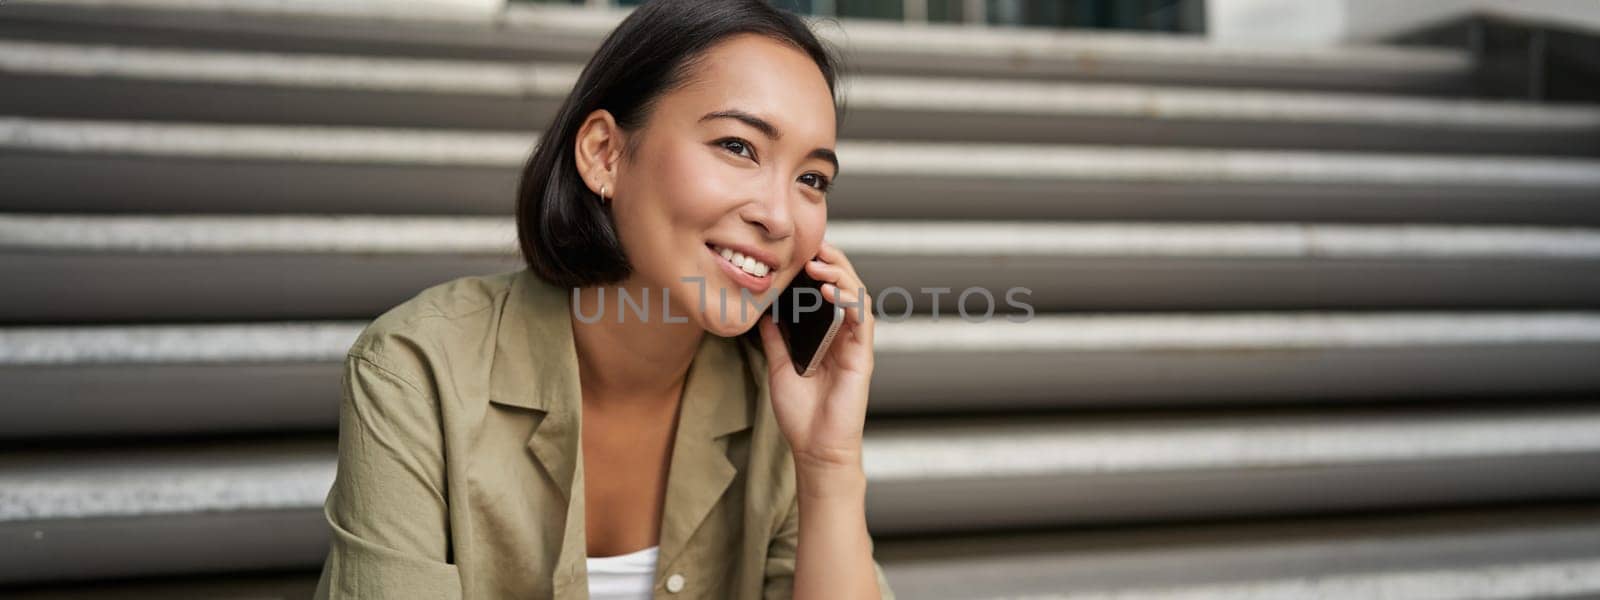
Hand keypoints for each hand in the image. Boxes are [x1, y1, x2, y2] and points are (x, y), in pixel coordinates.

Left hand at [756, 241, 875, 475]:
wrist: (814, 448)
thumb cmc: (800, 414)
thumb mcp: (779, 367)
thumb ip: (776, 339)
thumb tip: (764, 312)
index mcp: (827, 335)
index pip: (827, 291)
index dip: (819, 267)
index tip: (799, 250)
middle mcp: (844, 335)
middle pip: (846, 286)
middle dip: (831, 261)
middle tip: (811, 246)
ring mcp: (855, 344)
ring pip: (857, 296)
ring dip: (839, 275)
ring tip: (817, 262)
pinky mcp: (862, 356)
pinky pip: (861, 320)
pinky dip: (848, 300)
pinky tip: (828, 290)